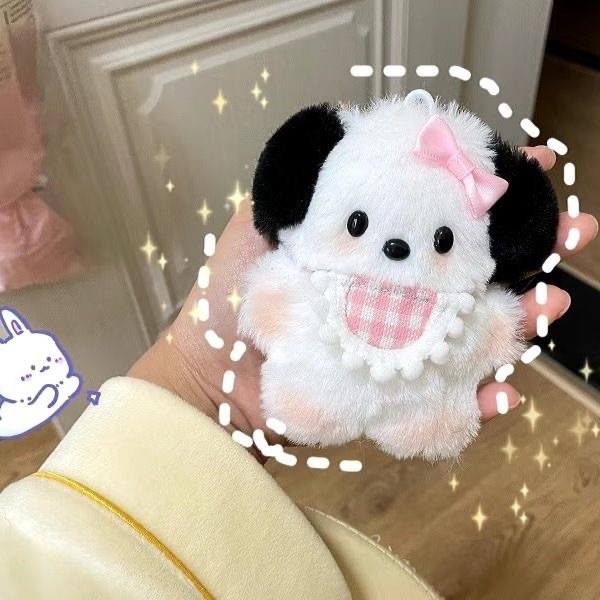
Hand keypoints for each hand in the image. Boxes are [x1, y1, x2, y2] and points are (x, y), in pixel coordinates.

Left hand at [129, 145, 596, 451]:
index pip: (440, 216)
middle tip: (572, 235)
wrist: (213, 377)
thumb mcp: (261, 228)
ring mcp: (400, 345)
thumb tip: (345, 130)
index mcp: (375, 254)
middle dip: (533, 250)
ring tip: (548, 306)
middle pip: (477, 271)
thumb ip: (301, 186)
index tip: (536, 167)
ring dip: (524, 320)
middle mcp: (396, 296)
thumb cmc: (231, 301)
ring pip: (478, 332)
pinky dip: (482, 399)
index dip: (491, 191)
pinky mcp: (395, 392)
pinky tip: (501, 392)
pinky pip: (450, 398)